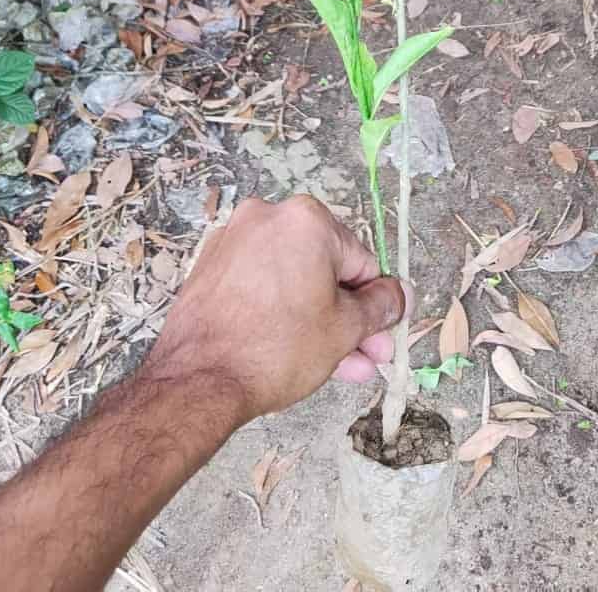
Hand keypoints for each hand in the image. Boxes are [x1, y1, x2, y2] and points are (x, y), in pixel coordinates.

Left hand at [141, 195, 408, 421]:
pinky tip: (300, 353)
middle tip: (365, 357)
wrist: (197, 380)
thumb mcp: (345, 328)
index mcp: (306, 219)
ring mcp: (234, 241)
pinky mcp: (211, 268)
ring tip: (341, 368)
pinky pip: (262, 287)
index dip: (375, 305)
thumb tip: (400, 293)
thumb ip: (381, 305)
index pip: (360, 263)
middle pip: (324, 271)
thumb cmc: (278, 347)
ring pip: (293, 282)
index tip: (381, 337)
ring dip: (319, 322)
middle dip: (348, 318)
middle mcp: (267, 217)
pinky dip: (282, 313)